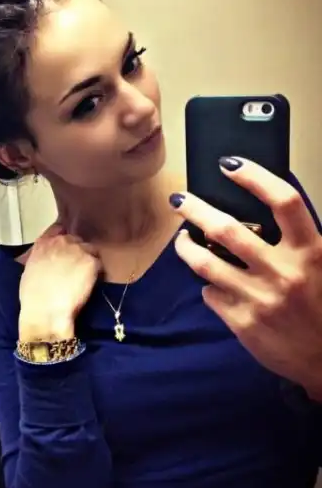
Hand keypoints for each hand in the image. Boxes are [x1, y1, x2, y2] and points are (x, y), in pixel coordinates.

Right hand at [19, 222, 100, 341]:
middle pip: (77, 241)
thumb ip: (41, 259)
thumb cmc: (34, 298)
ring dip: (89, 262)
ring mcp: (77, 250)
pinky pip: (99, 265)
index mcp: (43, 244)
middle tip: (76, 270)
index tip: (67, 249)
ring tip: (84, 279)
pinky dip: (97, 274)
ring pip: (91, 251)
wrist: (45, 311)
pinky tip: (90, 285)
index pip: (58, 230)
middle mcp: (60, 242)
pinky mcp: (91, 261)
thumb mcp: (29, 271)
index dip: (65, 240)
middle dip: (78, 253)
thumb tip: (49, 262)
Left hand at [170, 157, 321, 399]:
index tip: (229, 164)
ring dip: (186, 246)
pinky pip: (210, 294)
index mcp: (313, 252)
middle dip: (195, 209)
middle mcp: (285, 273)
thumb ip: (299, 239)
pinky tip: (212, 281)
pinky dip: (208, 284)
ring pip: (205, 263)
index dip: (254, 176)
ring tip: (182, 238)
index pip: (284, 201)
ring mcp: (260, 300)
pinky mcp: (242, 323)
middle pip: (227, 229)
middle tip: (179, 200)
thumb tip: (259, 207)